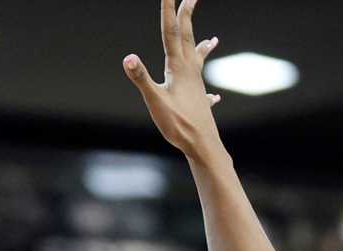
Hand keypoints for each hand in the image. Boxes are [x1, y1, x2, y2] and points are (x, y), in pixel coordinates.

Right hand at [123, 0, 221, 160]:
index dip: (168, 9)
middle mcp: (190, 71)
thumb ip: (142, 80)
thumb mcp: (156, 102)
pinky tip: (214, 96)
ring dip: (203, 47)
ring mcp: (197, 85)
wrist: (203, 146)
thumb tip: (128, 58)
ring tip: (214, 39)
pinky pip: (204, 89)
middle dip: (187, 15)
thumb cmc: (180, 126)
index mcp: (178, 67)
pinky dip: (208, 87)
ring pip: (199, 60)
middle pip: (188, 37)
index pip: (171, 31)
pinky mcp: (200, 101)